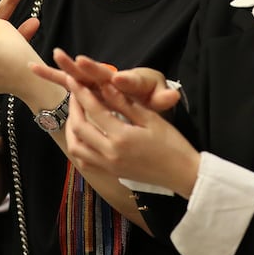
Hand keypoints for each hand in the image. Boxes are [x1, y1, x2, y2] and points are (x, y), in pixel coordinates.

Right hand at [31, 48, 179, 111]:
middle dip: (81, 66)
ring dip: (61, 68)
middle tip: (66, 57)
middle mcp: (108, 77)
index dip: (123, 80)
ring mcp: (94, 80)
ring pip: (76, 74)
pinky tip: (33, 69)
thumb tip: (172, 96)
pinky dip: (51, 74)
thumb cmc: (150, 93)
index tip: (117, 80)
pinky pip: (66, 80)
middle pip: (94, 71)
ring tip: (42, 62)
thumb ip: (163, 96)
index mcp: (128, 80)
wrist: (142, 93)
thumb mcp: (159, 95)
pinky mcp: (84, 85)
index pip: (126, 80)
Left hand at [62, 76, 199, 197]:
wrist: (182, 174)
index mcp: (122, 137)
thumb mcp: (151, 118)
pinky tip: (82, 135)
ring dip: (71, 129)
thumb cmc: (172, 144)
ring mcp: (108, 166)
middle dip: (73, 108)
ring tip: (76, 113)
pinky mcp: (110, 173)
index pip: (94, 110)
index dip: (81, 93)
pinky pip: (84, 161)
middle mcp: (110, 154)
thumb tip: (105, 85)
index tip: (73, 80)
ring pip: (76, 148)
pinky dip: (78, 146)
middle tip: (74, 93)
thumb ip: (125, 103)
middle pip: (79, 129)